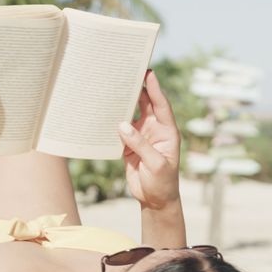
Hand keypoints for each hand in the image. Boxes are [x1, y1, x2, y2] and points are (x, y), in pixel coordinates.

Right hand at [120, 70, 180, 210]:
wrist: (154, 200)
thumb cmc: (163, 182)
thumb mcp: (156, 164)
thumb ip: (140, 144)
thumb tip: (122, 125)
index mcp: (167, 131)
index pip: (162, 106)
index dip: (155, 89)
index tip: (149, 73)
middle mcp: (155, 130)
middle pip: (146, 104)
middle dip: (138, 88)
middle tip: (127, 71)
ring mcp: (141, 136)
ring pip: (131, 114)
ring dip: (124, 102)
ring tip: (113, 85)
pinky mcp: (129, 145)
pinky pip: (119, 130)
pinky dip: (112, 121)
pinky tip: (103, 110)